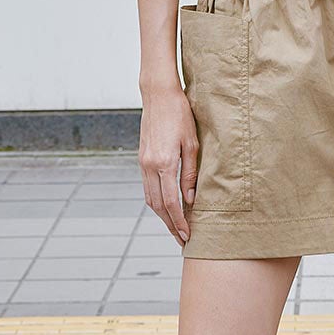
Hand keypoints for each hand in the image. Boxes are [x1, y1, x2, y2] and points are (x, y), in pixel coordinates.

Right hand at [138, 85, 198, 244]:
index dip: (179, 222)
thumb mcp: (191, 143)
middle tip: (182, 239)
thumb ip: (190, 173)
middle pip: (158, 206)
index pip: (170, 203)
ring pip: (150, 198)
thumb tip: (190, 199)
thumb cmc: (180, 115)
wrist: (158, 95)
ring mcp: (142, 163)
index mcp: (163, 163)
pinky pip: (147, 187)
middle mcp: (149, 166)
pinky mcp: (141, 159)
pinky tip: (167, 206)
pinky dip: (156, 201)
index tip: (187, 235)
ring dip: (162, 215)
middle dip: (170, 225)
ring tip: (176, 227)